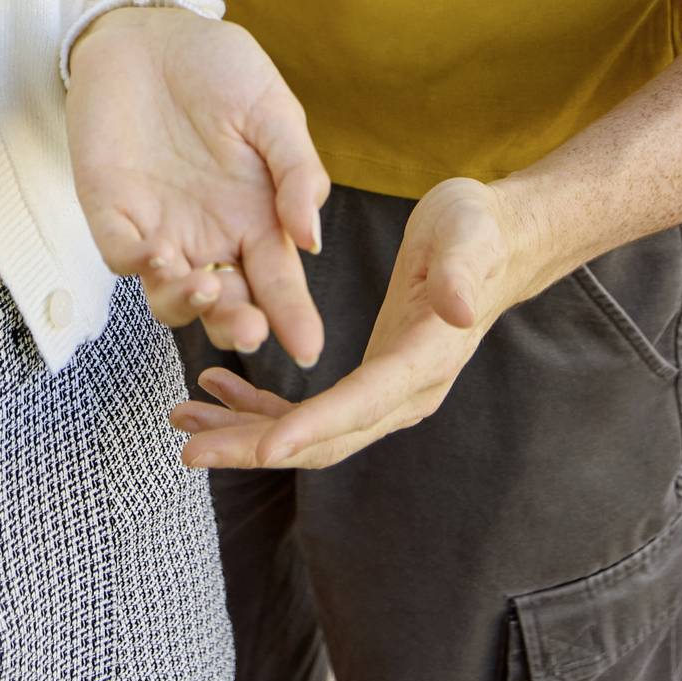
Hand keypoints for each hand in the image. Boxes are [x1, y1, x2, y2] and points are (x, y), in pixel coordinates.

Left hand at [66, 5, 330, 367]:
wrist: (149, 29)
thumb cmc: (218, 67)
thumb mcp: (273, 109)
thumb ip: (297, 172)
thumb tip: (312, 240)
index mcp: (257, 218)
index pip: (279, 283)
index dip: (293, 318)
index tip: (308, 348)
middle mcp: (210, 236)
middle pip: (226, 305)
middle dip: (238, 326)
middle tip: (249, 328)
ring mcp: (159, 228)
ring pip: (171, 298)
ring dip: (188, 305)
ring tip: (204, 285)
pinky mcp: (111, 212)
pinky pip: (122, 257)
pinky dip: (140, 265)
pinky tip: (159, 254)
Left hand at [172, 174, 544, 470]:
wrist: (497, 242)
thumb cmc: (480, 232)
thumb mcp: (469, 238)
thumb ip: (461, 274)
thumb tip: (459, 308)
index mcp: (423, 362)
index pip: (361, 404)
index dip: (311, 426)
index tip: (264, 446)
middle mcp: (403, 393)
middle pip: (323, 437)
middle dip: (253, 445)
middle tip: (189, 448)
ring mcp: (383, 393)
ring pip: (304, 430)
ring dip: (243, 430)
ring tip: (183, 420)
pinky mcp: (365, 378)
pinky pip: (304, 407)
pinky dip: (256, 403)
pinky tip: (215, 387)